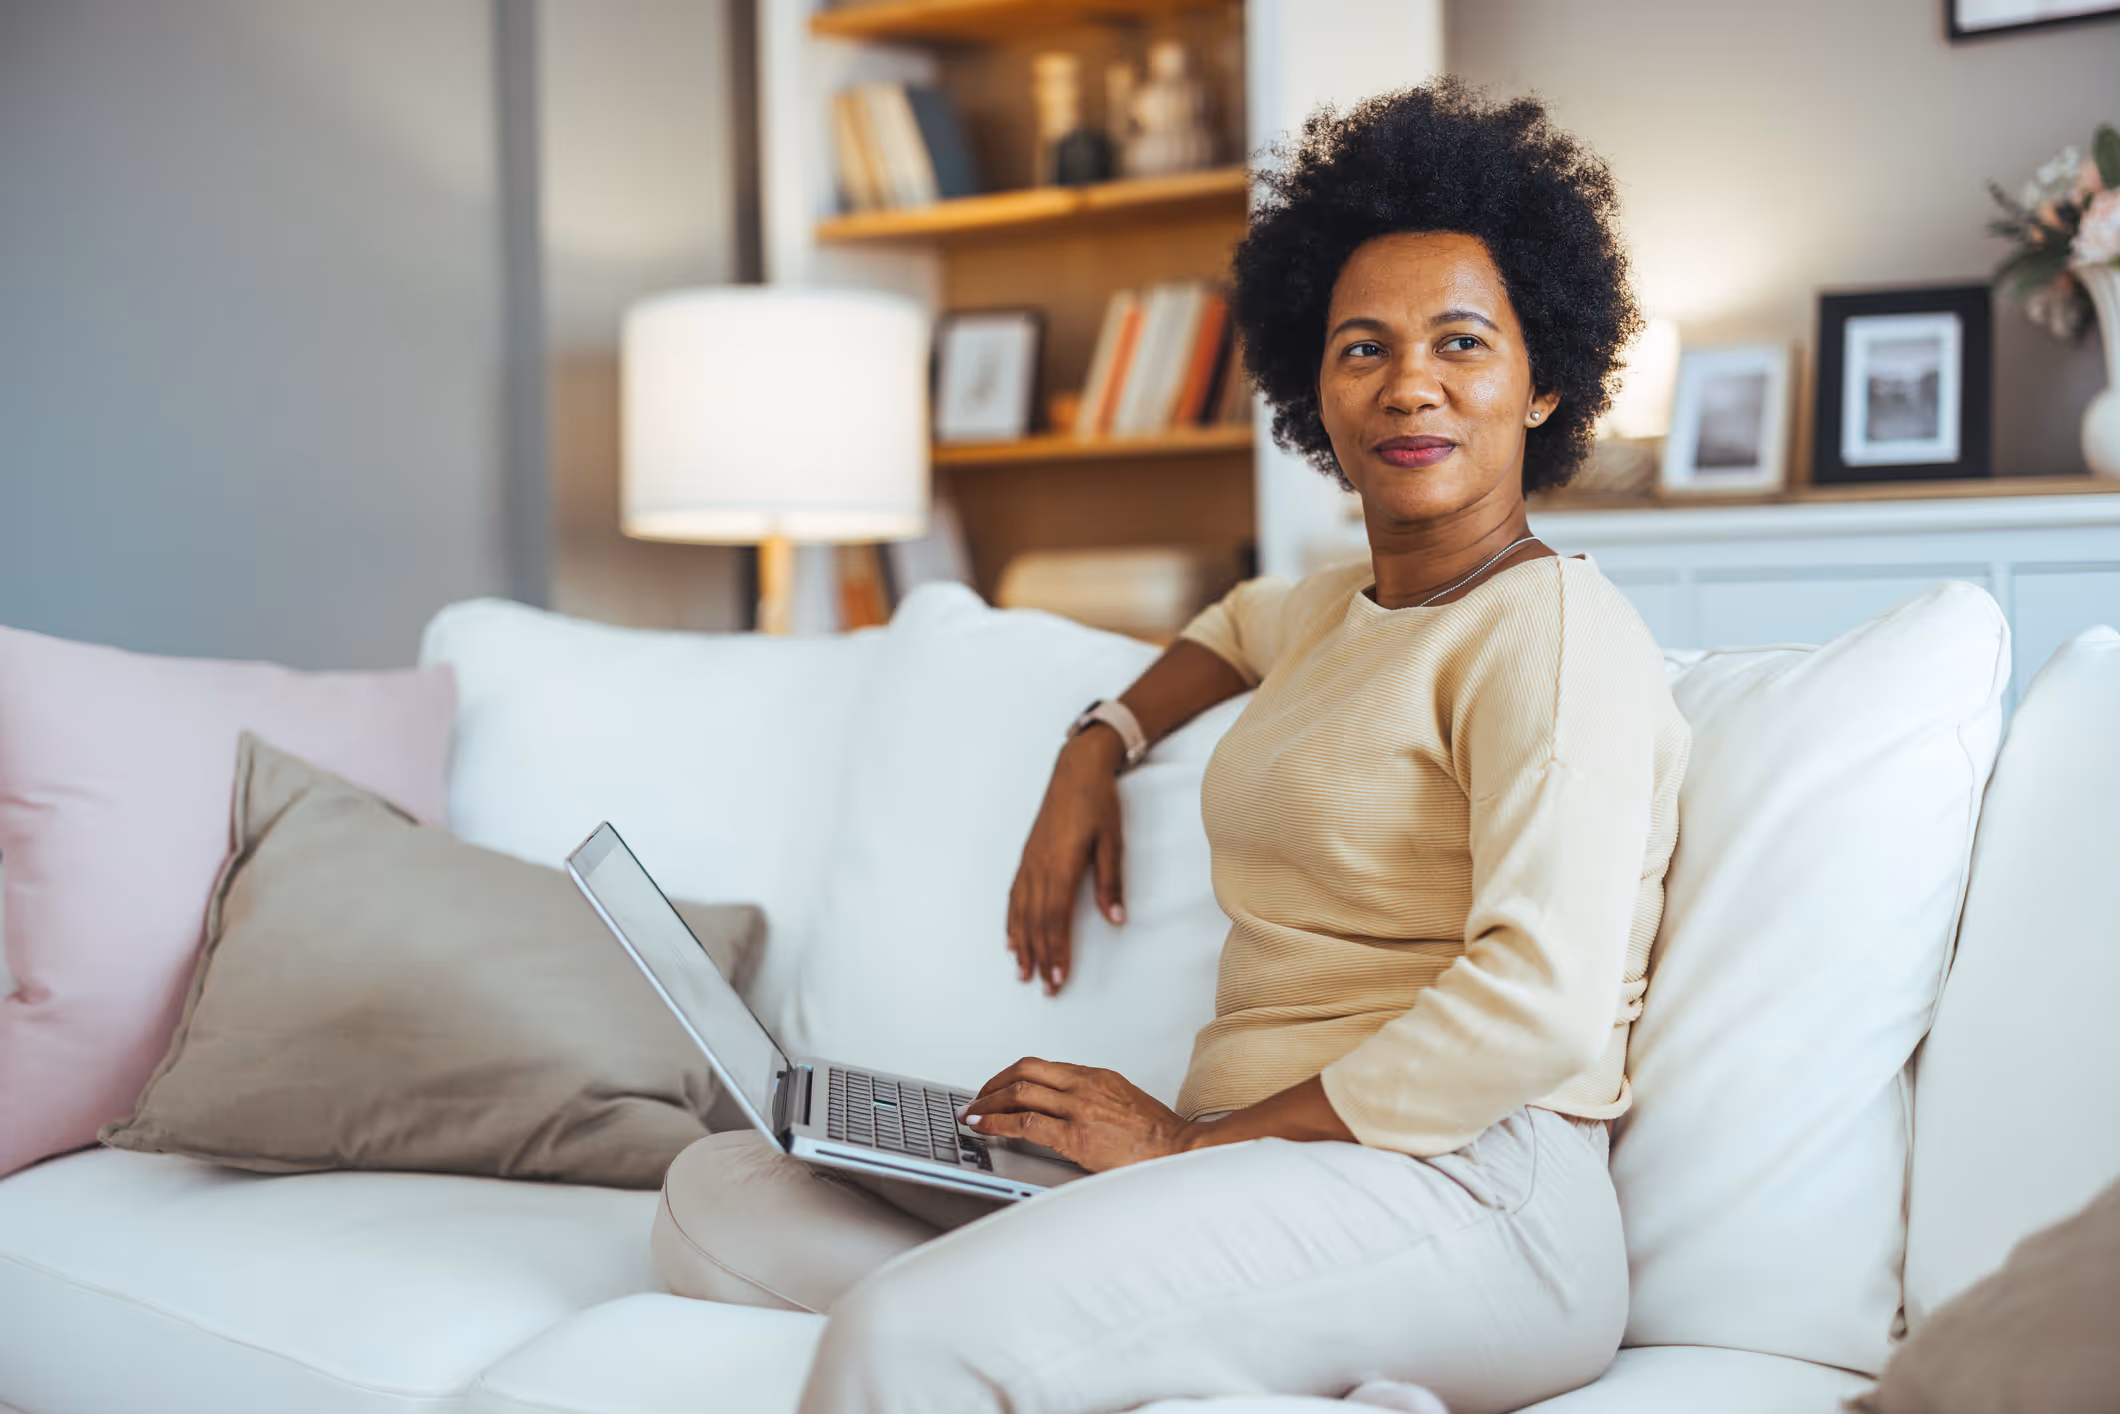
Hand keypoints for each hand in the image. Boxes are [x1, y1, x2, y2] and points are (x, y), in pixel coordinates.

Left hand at [963, 1057, 1196, 1172]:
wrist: (1179, 1152)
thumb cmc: (1156, 1134)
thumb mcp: (1122, 1100)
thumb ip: (1092, 1097)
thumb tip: (1063, 1106)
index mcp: (1095, 1076)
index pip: (1041, 1067)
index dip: (1010, 1076)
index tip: (996, 1088)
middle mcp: (1084, 1085)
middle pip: (1023, 1072)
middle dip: (992, 1084)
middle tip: (976, 1098)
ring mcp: (1079, 1109)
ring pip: (1019, 1092)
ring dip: (987, 1102)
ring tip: (972, 1113)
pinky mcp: (1076, 1136)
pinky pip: (1026, 1124)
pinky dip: (997, 1123)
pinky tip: (984, 1127)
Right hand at [1006, 728, 1125, 994]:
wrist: (1076, 769)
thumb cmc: (1098, 803)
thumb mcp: (1112, 841)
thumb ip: (1111, 882)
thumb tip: (1115, 919)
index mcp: (1062, 866)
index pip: (1056, 919)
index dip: (1056, 951)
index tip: (1058, 978)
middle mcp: (1040, 867)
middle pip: (1036, 922)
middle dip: (1040, 957)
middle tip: (1044, 988)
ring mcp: (1029, 862)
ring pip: (1021, 912)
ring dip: (1022, 945)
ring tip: (1022, 972)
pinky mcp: (1027, 856)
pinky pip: (1014, 895)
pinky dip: (1011, 920)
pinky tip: (1011, 938)